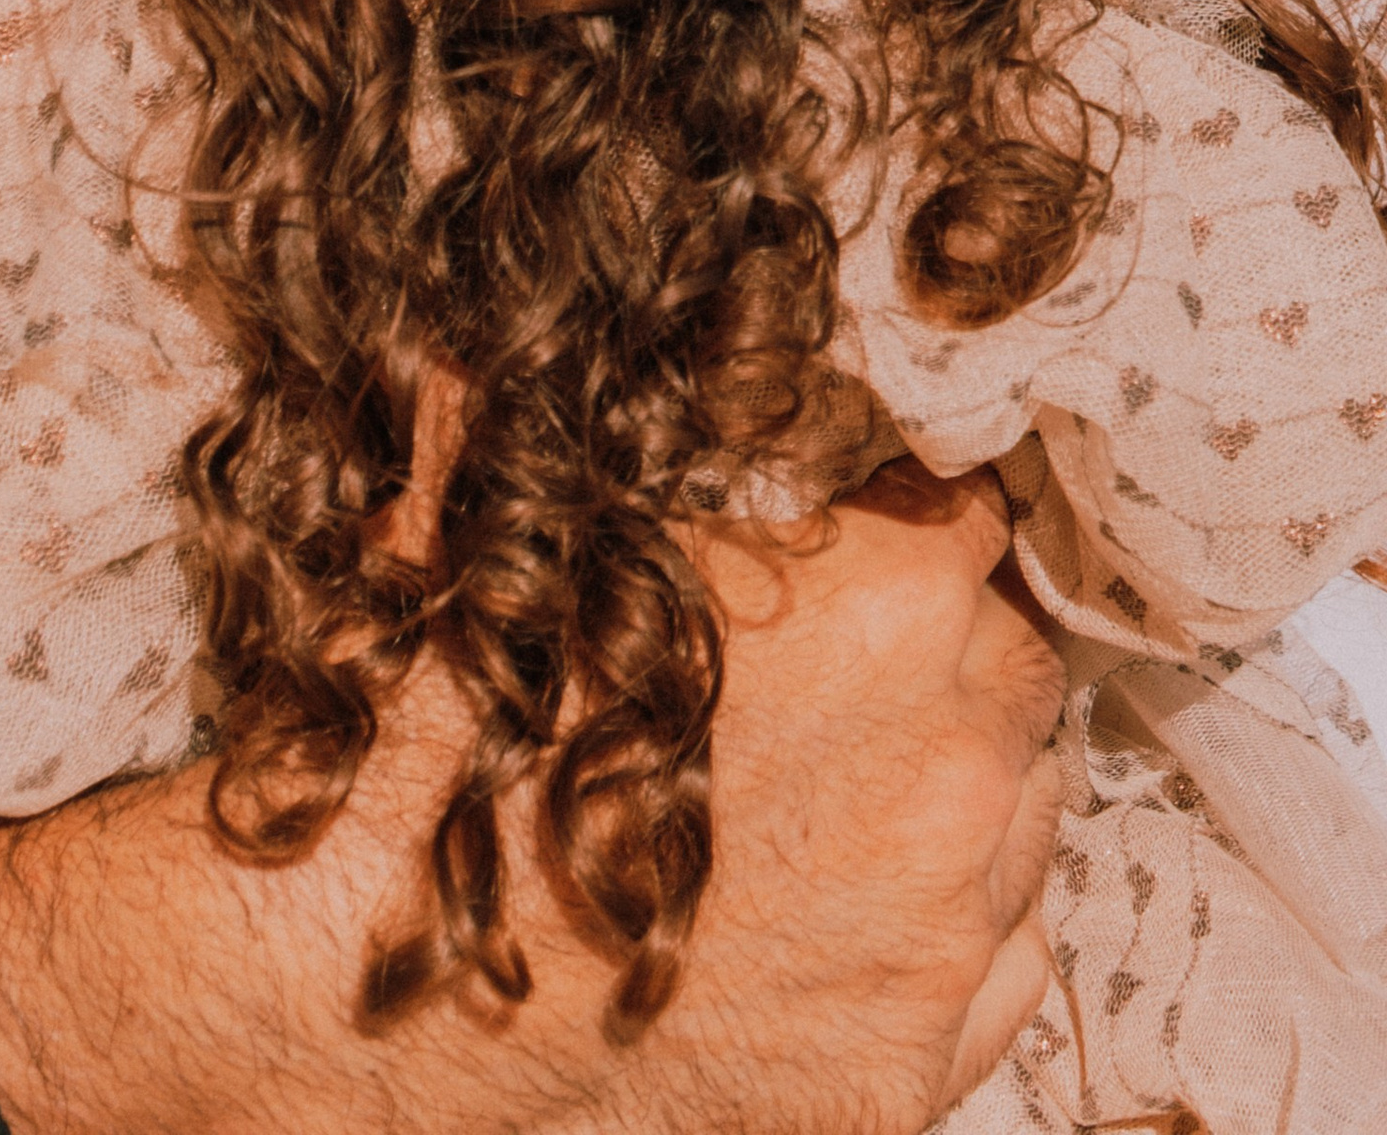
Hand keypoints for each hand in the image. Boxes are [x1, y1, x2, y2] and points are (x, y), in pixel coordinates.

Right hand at [0, 458, 1063, 1134]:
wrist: (357, 1003)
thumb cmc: (447, 760)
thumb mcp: (526, 551)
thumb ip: (559, 431)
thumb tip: (487, 327)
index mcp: (891, 609)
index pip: (977, 523)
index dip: (912, 532)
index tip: (868, 555)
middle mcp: (954, 769)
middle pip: (1018, 671)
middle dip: (947, 663)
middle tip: (845, 688)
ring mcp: (942, 940)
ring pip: (1029, 823)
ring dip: (960, 800)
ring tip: (836, 807)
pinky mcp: (910, 1077)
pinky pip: (1005, 973)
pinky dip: (954, 943)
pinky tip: (850, 924)